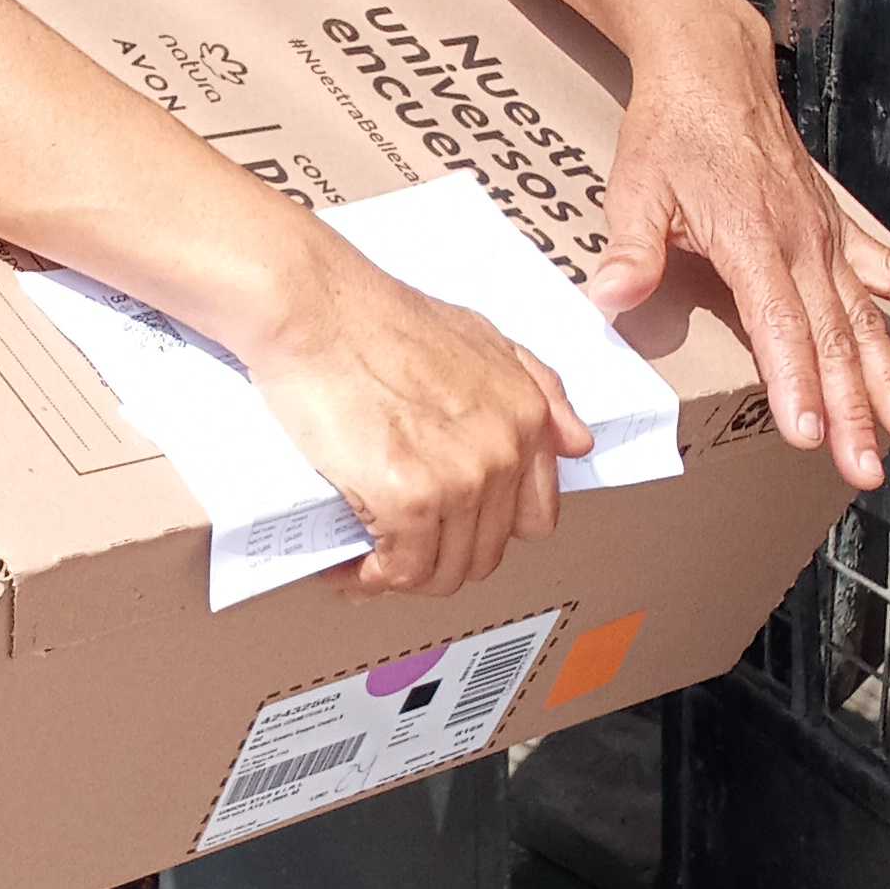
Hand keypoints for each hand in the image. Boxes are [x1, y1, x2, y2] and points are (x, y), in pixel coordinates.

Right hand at [244, 240, 594, 597]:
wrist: (314, 310)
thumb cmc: (376, 317)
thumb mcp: (479, 336)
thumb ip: (536, 386)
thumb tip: (576, 441)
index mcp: (525, 414)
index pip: (536, 518)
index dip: (488, 531)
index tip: (452, 528)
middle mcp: (503, 450)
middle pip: (485, 553)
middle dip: (441, 559)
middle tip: (398, 547)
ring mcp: (459, 479)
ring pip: (445, 571)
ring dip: (405, 576)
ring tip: (370, 562)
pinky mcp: (407, 499)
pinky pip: (401, 570)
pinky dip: (374, 578)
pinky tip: (354, 567)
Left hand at [584, 0, 889, 491]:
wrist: (712, 66)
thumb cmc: (669, 132)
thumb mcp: (634, 188)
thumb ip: (629, 251)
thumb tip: (607, 302)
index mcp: (750, 238)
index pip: (778, 325)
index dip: (796, 382)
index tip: (811, 433)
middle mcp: (801, 241)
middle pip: (833, 338)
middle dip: (852, 409)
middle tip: (867, 469)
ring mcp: (826, 234)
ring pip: (867, 318)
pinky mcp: (837, 225)